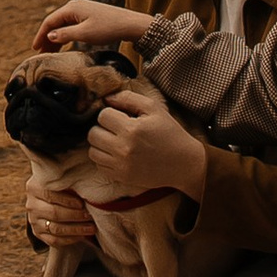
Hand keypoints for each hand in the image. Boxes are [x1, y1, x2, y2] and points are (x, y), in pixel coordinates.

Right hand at [22, 170, 100, 250]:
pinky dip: (70, 239)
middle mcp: (31, 205)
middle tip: (90, 216)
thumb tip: (87, 190)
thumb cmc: (60, 188)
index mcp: (34, 188)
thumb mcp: (60, 181)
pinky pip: (54, 240)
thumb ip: (69, 184)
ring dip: (76, 229)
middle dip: (75, 215)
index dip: (67, 200)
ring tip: (91, 228)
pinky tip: (82, 235)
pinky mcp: (38, 234)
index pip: (49, 194)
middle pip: (54, 213)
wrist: (48, 200)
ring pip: (56, 228)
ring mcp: (33, 221)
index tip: (81, 203)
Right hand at [31, 0, 149, 55]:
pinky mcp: (89, 15)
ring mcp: (82, 10)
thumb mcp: (85, 34)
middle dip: (47, 38)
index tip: (35, 49)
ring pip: (63, 25)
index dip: (41, 35)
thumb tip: (49, 36)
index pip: (50, 22)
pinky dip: (66, 36)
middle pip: (55, 23)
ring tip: (50, 52)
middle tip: (41, 54)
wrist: (130, 24)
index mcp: (71, 8)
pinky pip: (72, 25)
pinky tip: (64, 45)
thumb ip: (65, 35)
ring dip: (56, 38)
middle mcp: (75, 6)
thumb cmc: (109, 28)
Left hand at [84, 87, 206, 203]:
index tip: (121, 116)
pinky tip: (117, 154)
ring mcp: (121, 165)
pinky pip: (99, 166)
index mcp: (131, 129)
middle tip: (116, 128)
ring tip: (115, 141)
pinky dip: (104, 159)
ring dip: (101, 144)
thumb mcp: (154, 108)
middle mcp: (123, 149)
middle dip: (102, 128)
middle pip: (93, 134)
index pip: (102, 116)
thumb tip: (106, 98)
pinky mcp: (122, 177)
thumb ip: (128, 98)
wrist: (183, 164)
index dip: (111, 113)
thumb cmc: (169, 133)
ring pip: (93, 151)